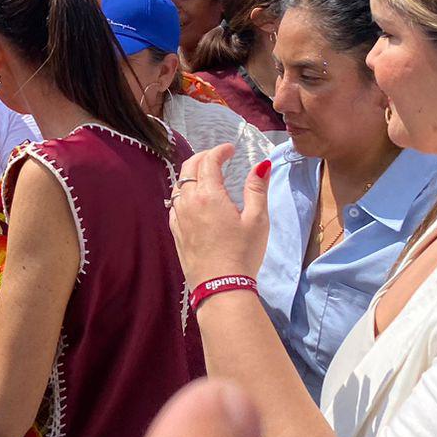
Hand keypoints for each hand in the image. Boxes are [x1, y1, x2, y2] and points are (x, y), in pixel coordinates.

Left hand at [168, 146, 270, 284]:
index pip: (209, 161)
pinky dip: (183, 193)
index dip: (220, 151)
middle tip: (218, 157)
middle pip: (189, 168)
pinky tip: (193, 200)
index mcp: (209, 195)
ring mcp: (179, 217)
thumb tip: (262, 165)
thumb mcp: (257, 219)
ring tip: (206, 176)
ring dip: (192, 174)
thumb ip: (257, 189)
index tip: (231, 149)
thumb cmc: (243, 253)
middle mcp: (188, 202)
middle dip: (203, 157)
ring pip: (179, 185)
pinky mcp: (175, 232)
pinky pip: (175, 204)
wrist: (221, 287)